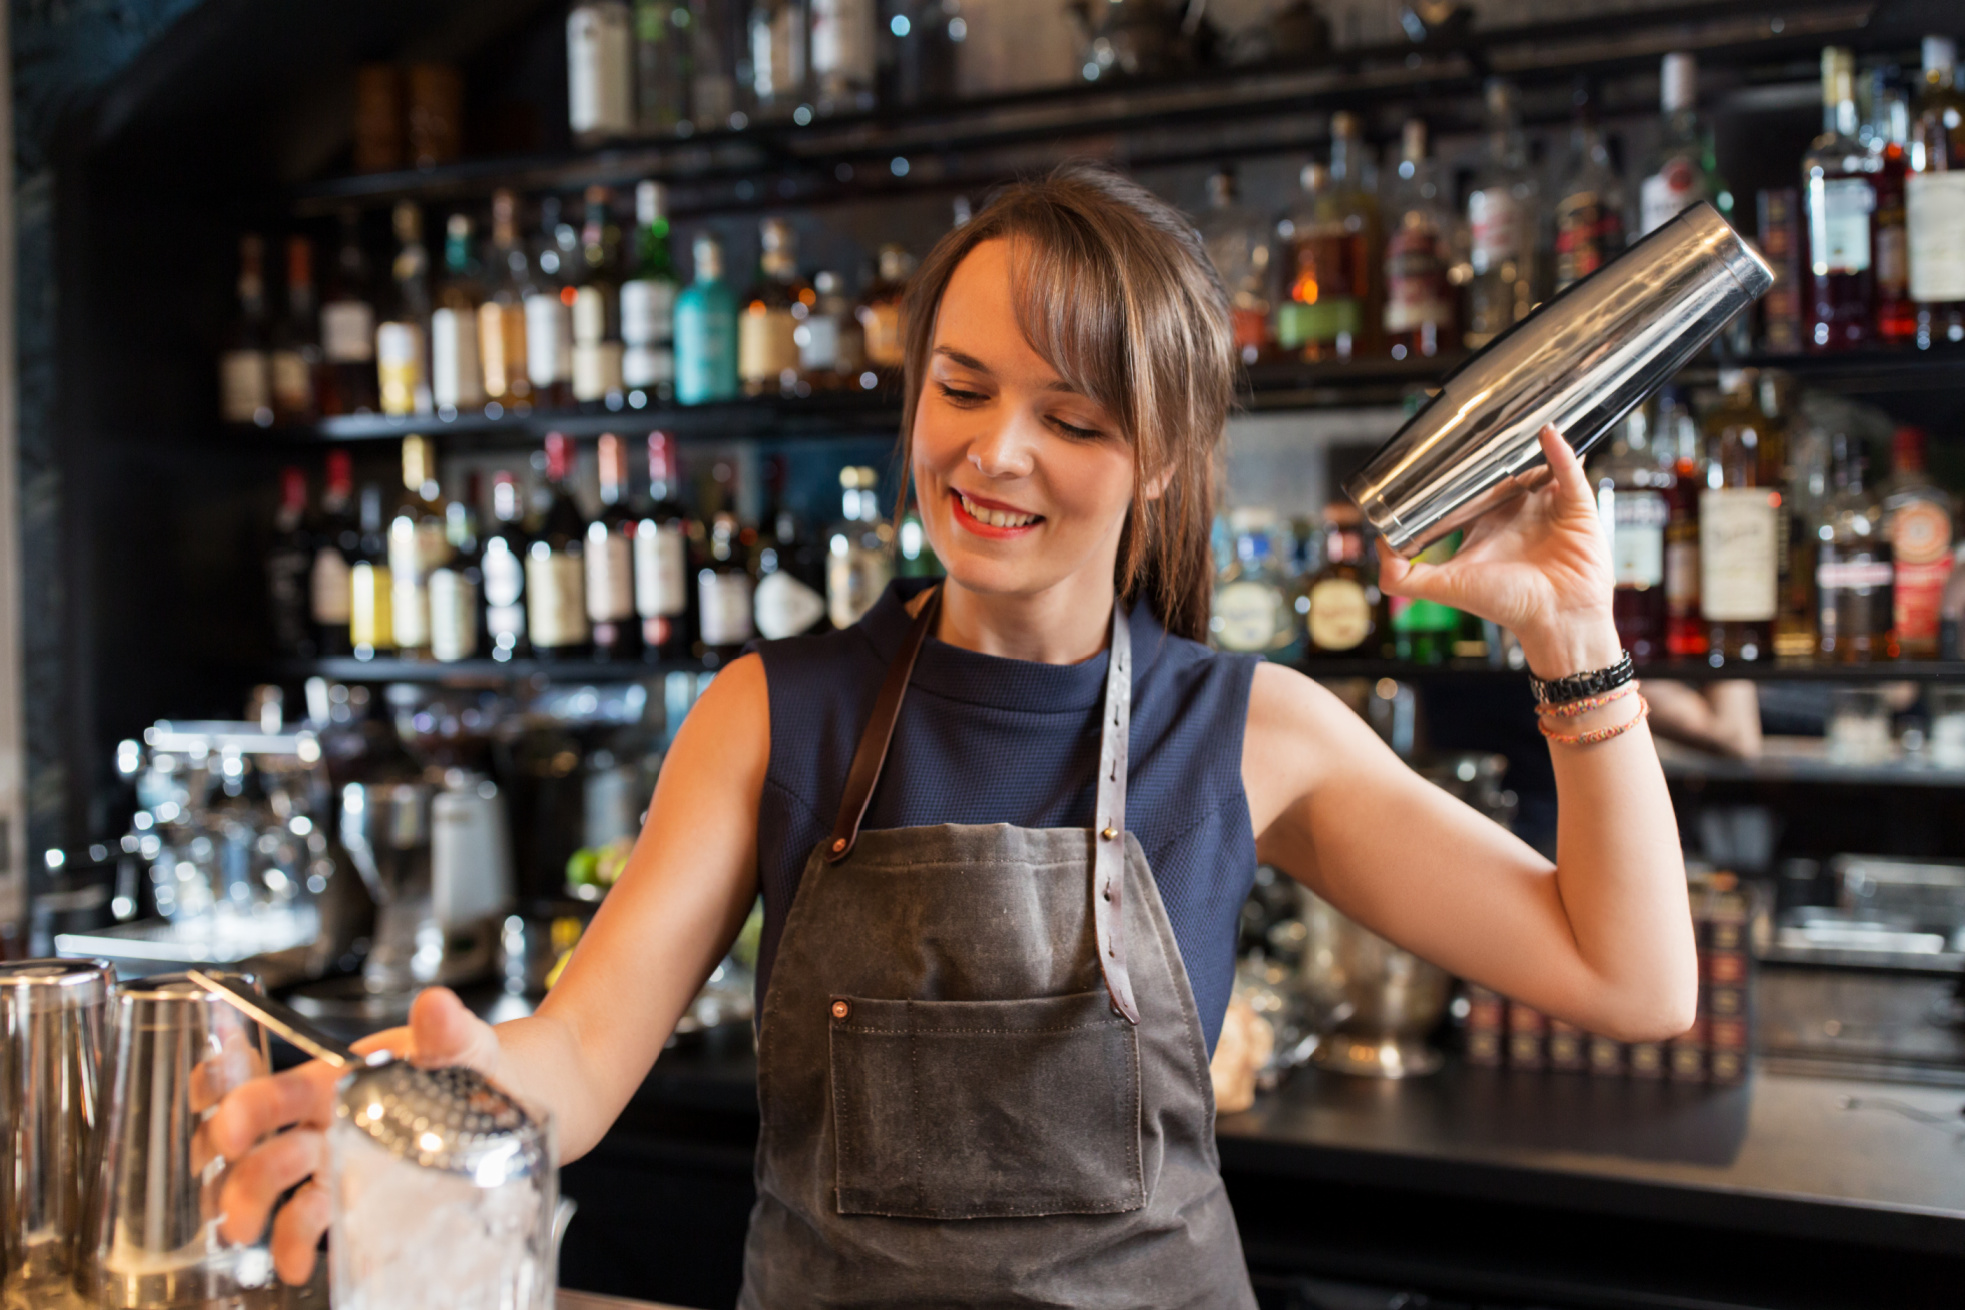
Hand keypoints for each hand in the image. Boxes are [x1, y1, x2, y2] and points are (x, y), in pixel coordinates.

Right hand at [208, 987, 501, 1284]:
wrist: (503, 1097)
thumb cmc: (466, 1064)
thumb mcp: (459, 1045)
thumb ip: (444, 1029)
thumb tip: (436, 1004)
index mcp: (336, 1080)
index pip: (279, 1091)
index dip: (246, 1108)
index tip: (232, 1128)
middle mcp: (323, 1122)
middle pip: (260, 1148)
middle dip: (241, 1174)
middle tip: (240, 1202)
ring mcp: (331, 1163)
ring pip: (270, 1188)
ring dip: (248, 1209)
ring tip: (245, 1231)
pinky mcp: (348, 1198)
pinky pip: (305, 1224)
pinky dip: (290, 1246)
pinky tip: (297, 1263)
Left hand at [1377, 424, 1620, 677]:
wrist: (1556, 621)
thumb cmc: (1505, 606)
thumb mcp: (1446, 586)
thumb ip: (1405, 575)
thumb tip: (1378, 546)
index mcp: (1486, 525)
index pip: (1469, 488)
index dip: (1458, 470)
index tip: (1444, 447)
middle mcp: (1517, 513)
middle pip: (1505, 469)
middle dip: (1495, 447)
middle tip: (1485, 418)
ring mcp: (1548, 508)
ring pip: (1540, 464)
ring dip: (1531, 442)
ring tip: (1521, 415)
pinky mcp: (1577, 508)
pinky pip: (1570, 473)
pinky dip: (1561, 452)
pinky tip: (1547, 433)